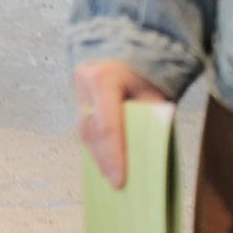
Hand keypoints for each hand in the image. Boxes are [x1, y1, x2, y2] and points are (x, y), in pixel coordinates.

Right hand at [73, 60, 173, 189]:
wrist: (130, 46)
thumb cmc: (146, 69)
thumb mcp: (154, 92)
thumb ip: (150, 118)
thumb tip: (147, 153)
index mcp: (103, 79)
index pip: (108, 125)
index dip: (114, 156)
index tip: (119, 181)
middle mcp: (83, 85)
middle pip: (93, 133)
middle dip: (105, 161)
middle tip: (117, 185)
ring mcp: (77, 92)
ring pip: (86, 134)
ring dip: (100, 156)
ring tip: (112, 177)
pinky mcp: (78, 101)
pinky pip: (87, 130)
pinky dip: (98, 147)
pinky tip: (106, 163)